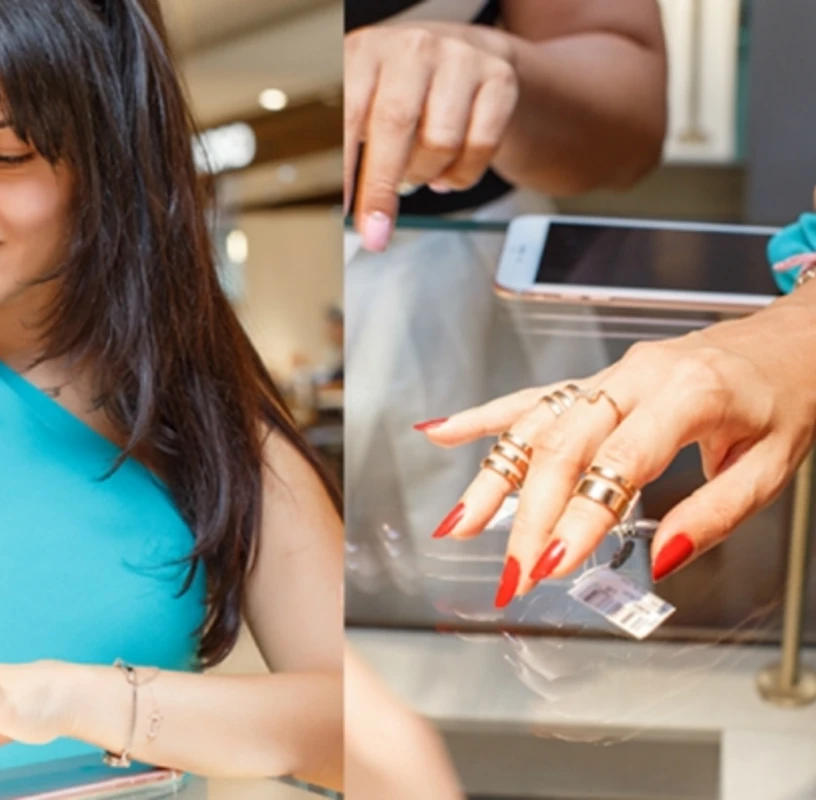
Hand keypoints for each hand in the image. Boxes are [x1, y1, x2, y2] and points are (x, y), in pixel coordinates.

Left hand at [345, 21, 517, 251]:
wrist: (462, 56)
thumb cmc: (400, 90)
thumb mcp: (363, 103)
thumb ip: (346, 149)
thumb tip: (343, 207)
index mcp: (366, 52)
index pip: (349, 115)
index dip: (345, 168)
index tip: (343, 212)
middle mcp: (412, 48)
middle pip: (395, 125)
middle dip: (382, 188)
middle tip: (377, 229)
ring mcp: (459, 59)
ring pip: (441, 141)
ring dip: (425, 175)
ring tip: (417, 173)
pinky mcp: (499, 78)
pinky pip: (480, 145)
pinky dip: (461, 174)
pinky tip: (446, 172)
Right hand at [419, 306, 815, 603]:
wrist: (796, 337)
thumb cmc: (789, 395)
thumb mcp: (774, 465)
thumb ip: (715, 514)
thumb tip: (661, 559)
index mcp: (688, 394)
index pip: (618, 464)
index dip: (578, 518)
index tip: (552, 565)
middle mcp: (637, 378)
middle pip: (561, 446)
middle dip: (528, 515)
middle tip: (513, 572)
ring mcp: (612, 376)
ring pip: (536, 424)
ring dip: (493, 477)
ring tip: (459, 523)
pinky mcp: (599, 381)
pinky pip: (533, 397)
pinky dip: (485, 418)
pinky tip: (442, 432)